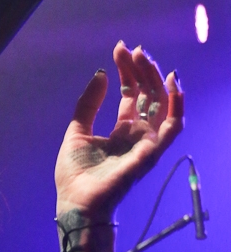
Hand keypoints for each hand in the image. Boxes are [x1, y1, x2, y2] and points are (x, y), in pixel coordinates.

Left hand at [55, 42, 183, 220]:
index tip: (119, 50)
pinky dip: (177, 106)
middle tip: (132, 50)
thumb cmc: (74, 175)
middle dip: (140, 70)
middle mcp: (136, 135)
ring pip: (160, 104)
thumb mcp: (76, 132)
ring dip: (155, 79)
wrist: (77, 202)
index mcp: (119, 131)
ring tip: (144, 58)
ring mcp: (145, 143)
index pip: (131, 95)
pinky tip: (173, 84)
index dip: (127, 72)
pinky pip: (172, 128)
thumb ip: (88, 105)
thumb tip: (101, 74)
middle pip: (147, 95)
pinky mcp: (151, 153)